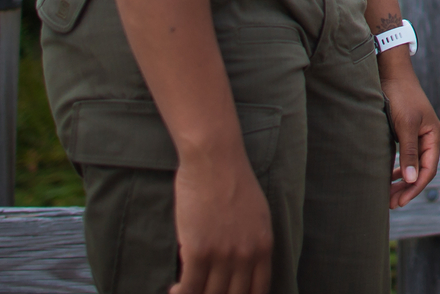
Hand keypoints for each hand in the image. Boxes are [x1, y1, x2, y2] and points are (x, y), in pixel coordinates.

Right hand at [170, 147, 272, 293]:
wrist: (214, 159)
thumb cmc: (232, 181)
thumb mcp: (258, 214)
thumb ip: (254, 242)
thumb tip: (246, 266)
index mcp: (264, 246)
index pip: (258, 291)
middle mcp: (247, 254)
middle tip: (204, 292)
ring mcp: (224, 254)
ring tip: (185, 292)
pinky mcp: (199, 251)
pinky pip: (190, 288)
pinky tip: (175, 290)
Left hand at [380, 56, 439, 208]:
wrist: (392, 73)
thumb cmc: (401, 97)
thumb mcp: (405, 126)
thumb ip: (408, 153)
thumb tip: (410, 179)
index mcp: (434, 136)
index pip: (428, 170)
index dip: (414, 188)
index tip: (400, 201)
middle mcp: (429, 138)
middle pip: (421, 170)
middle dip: (407, 188)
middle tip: (391, 204)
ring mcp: (418, 135)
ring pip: (412, 165)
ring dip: (401, 181)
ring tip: (388, 196)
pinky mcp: (407, 133)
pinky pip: (405, 157)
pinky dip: (397, 169)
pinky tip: (388, 177)